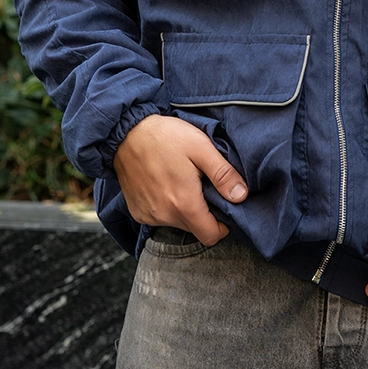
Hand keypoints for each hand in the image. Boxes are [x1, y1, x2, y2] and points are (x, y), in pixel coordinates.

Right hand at [112, 114, 247, 245]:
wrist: (126, 132)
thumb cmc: (166, 137)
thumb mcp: (201, 147)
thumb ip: (223, 174)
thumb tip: (241, 196)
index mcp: (184, 203)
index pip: (210, 236)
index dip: (222, 225)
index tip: (223, 207)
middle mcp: (164, 215)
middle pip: (195, 229)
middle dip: (204, 214)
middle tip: (203, 186)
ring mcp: (149, 215)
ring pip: (177, 223)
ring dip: (184, 209)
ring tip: (184, 181)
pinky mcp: (137, 211)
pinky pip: (160, 217)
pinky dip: (167, 206)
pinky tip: (166, 184)